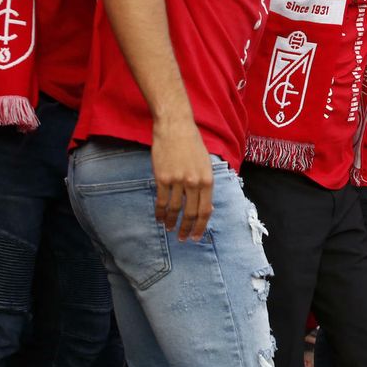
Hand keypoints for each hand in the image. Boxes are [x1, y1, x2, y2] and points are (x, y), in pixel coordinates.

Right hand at [151, 119, 212, 240]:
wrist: (175, 127)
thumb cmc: (192, 144)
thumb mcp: (206, 164)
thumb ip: (205, 185)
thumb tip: (205, 207)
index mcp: (207, 180)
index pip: (205, 210)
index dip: (200, 226)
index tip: (196, 236)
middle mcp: (194, 182)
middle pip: (190, 213)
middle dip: (186, 229)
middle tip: (183, 238)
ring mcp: (177, 180)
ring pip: (174, 209)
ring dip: (171, 222)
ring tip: (169, 229)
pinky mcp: (162, 177)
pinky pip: (161, 200)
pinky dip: (159, 211)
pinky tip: (158, 218)